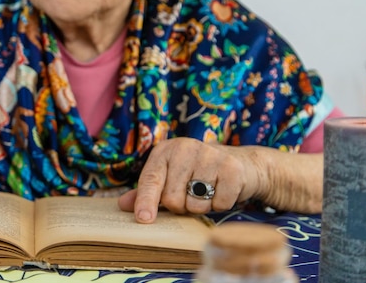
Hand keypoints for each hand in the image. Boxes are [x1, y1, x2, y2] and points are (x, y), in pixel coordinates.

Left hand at [118, 137, 263, 222]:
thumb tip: (123, 204)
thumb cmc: (198, 173)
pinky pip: (220, 204)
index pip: (151, 179)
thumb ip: (148, 190)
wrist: (242, 163)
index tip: (143, 218)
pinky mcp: (232, 168)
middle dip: (181, 206)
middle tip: (191, 194)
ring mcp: (209, 155)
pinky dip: (221, 205)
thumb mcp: (170, 176)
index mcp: (165, 150)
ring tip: (208, 191)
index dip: (146, 200)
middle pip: (173, 199)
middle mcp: (185, 148)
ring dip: (202, 207)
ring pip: (196, 204)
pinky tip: (223, 190)